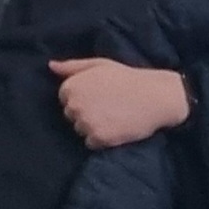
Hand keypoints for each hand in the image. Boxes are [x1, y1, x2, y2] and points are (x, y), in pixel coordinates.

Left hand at [45, 58, 190, 150]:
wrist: (157, 96)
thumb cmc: (129, 78)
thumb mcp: (100, 65)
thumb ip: (73, 67)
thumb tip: (51, 66)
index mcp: (71, 86)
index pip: (65, 99)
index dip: (83, 99)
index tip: (100, 97)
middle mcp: (74, 105)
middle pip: (71, 116)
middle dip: (86, 113)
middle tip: (109, 108)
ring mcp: (86, 122)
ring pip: (80, 130)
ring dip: (94, 127)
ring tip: (114, 118)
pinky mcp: (99, 137)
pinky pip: (91, 143)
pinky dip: (102, 139)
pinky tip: (116, 128)